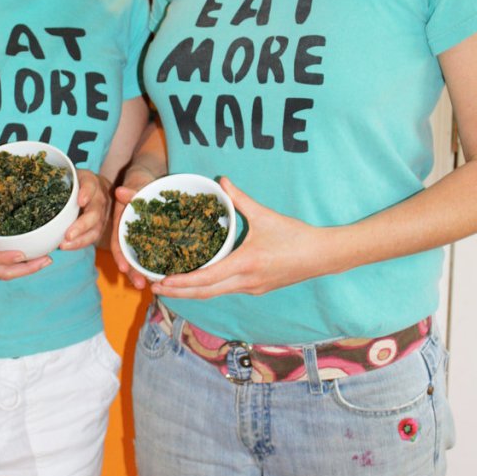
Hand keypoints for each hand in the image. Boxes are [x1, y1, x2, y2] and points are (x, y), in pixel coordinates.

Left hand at [60, 169, 111, 250]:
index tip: (80, 201)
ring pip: (96, 228)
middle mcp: (99, 198)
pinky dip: (80, 243)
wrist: (94, 189)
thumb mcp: (66, 176)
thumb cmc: (74, 183)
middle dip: (83, 225)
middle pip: (96, 212)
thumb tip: (30, 187)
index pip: (91, 185)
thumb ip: (54, 181)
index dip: (87, 193)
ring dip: (81, 239)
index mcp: (91, 181)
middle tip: (68, 234)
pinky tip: (67, 246)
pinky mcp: (100, 226)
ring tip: (64, 245)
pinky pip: (92, 237)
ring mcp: (102, 214)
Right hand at [109, 183, 149, 289]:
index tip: (124, 268)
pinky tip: (166, 273)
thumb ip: (130, 193)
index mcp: (120, 222)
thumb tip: (120, 192)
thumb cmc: (139, 180)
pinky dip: (158, 261)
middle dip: (133, 271)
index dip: (120, 255)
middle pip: (129, 255)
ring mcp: (140, 235)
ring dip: (145, 271)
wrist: (146, 177)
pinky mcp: (154, 235)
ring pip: (141, 256)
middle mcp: (128, 231)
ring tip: (155, 285)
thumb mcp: (135, 184)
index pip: (118, 241)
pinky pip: (154, 250)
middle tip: (142, 285)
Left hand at [151, 177, 332, 299]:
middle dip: (178, 292)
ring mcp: (252, 289)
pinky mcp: (257, 289)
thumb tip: (222, 181)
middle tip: (154, 287)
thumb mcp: (265, 215)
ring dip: (191, 292)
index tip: (162, 281)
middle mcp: (246, 282)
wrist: (323, 255)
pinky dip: (208, 288)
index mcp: (245, 264)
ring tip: (170, 286)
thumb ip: (240, 199)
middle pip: (205, 293)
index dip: (182, 282)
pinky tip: (198, 280)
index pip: (207, 278)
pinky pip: (226, 290)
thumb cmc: (296, 236)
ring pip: (215, 294)